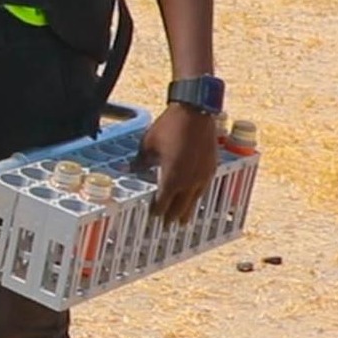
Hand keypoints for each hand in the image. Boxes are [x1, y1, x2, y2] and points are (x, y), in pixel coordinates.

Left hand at [140, 102, 220, 224]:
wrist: (195, 112)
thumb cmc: (168, 127)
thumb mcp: (147, 145)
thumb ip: (139, 162)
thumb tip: (126, 171)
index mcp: (171, 179)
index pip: (163, 204)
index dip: (156, 212)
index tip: (152, 217)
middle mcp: (188, 182)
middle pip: (180, 207)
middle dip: (172, 217)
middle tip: (167, 225)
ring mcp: (202, 176)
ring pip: (194, 200)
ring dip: (187, 210)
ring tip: (183, 220)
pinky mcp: (211, 167)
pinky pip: (203, 188)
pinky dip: (196, 196)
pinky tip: (194, 197)